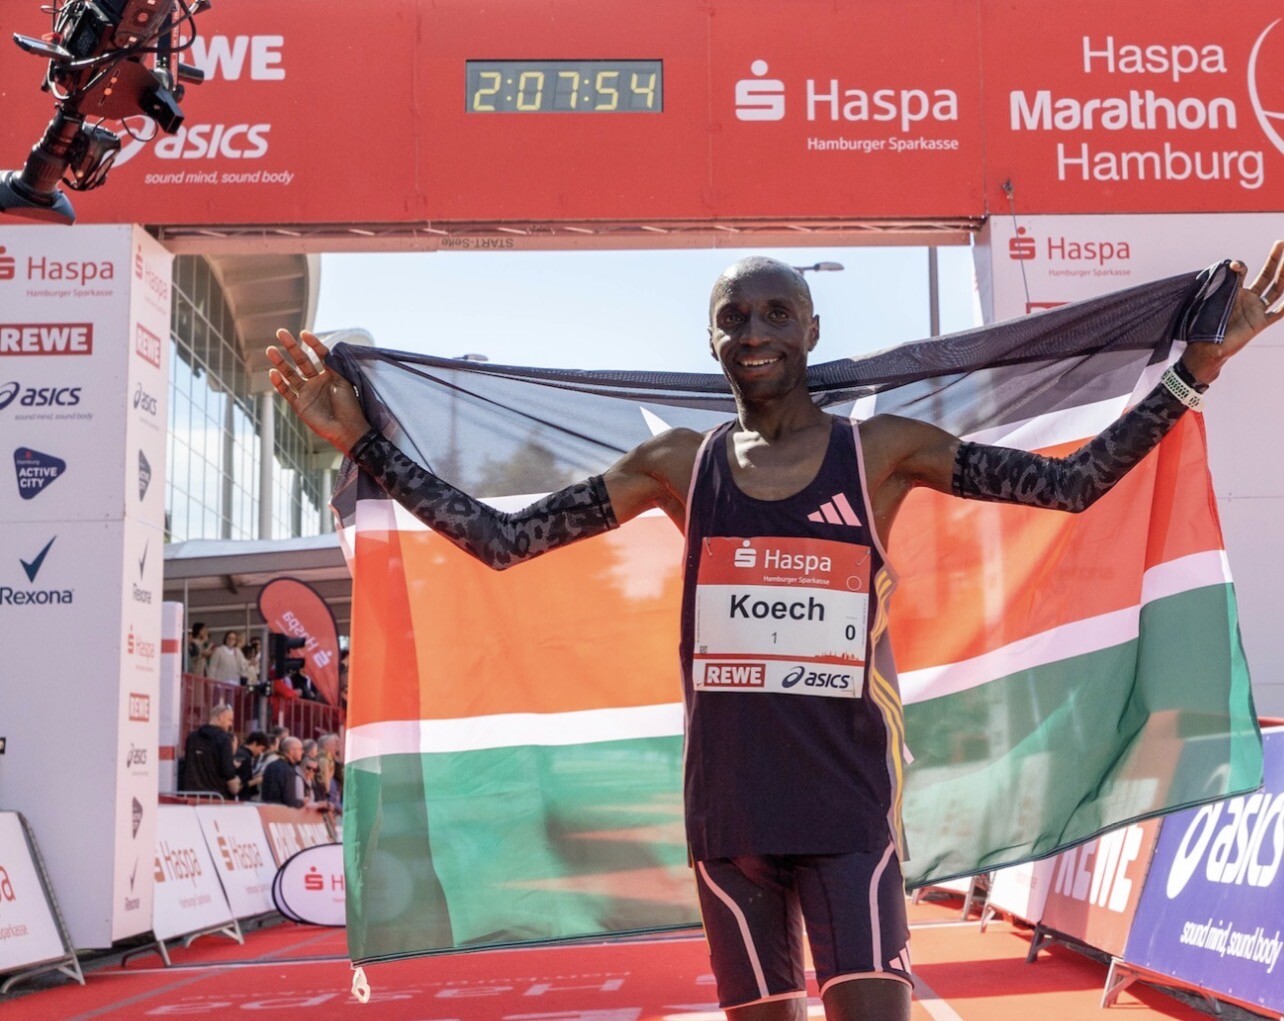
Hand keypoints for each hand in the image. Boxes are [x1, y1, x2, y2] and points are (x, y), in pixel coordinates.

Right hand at [267, 330, 371, 452]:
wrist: (347, 428)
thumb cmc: (350, 405)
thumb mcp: (344, 381)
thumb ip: (334, 365)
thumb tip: (327, 349)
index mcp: (330, 374)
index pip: (320, 354)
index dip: (313, 344)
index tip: (304, 334)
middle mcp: (317, 382)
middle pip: (301, 361)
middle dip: (291, 347)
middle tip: (281, 333)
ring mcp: (307, 393)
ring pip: (290, 374)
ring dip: (280, 362)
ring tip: (271, 350)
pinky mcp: (299, 405)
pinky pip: (287, 392)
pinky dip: (279, 383)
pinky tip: (272, 372)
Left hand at [1181, 240, 1281, 384]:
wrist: (1207, 347)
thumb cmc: (1206, 324)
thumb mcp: (1215, 298)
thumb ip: (1225, 281)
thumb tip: (1233, 264)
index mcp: (1235, 292)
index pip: (1242, 273)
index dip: (1240, 267)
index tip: (1233, 266)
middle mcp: (1249, 299)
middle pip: (1266, 276)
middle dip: (1274, 260)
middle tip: (1281, 243)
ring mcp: (1257, 310)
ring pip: (1276, 290)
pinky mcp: (1261, 323)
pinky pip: (1279, 313)